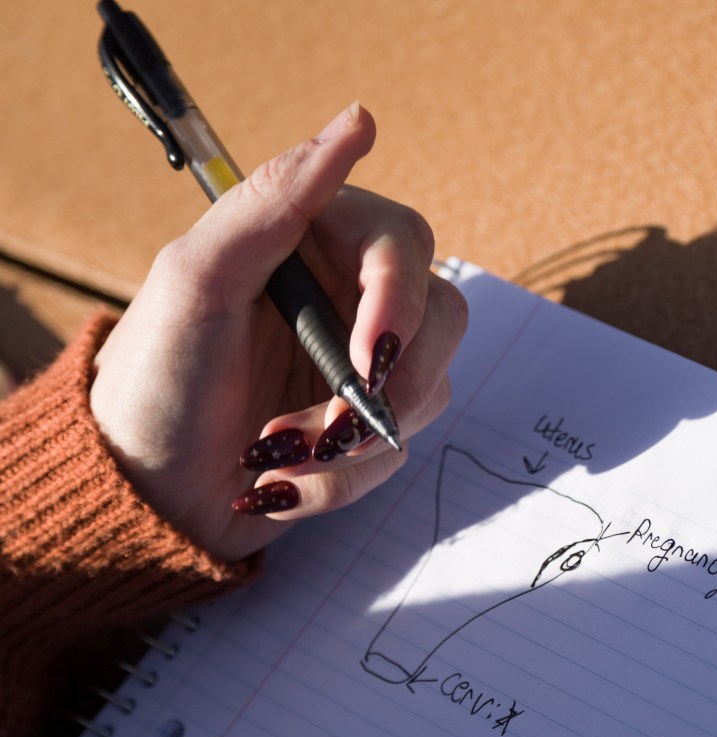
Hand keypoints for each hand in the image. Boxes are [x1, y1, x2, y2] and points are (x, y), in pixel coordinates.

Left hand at [90, 104, 466, 561]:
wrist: (136, 494)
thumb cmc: (154, 380)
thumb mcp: (199, 278)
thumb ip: (277, 199)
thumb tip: (356, 122)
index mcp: (312, 244)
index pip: (404, 243)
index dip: (400, 299)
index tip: (367, 357)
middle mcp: (346, 298)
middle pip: (439, 317)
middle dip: (390, 383)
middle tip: (333, 426)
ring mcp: (359, 366)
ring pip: (428, 390)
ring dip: (354, 439)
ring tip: (275, 454)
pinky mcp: (362, 428)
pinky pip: (395, 450)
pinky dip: (341, 479)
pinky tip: (278, 482)